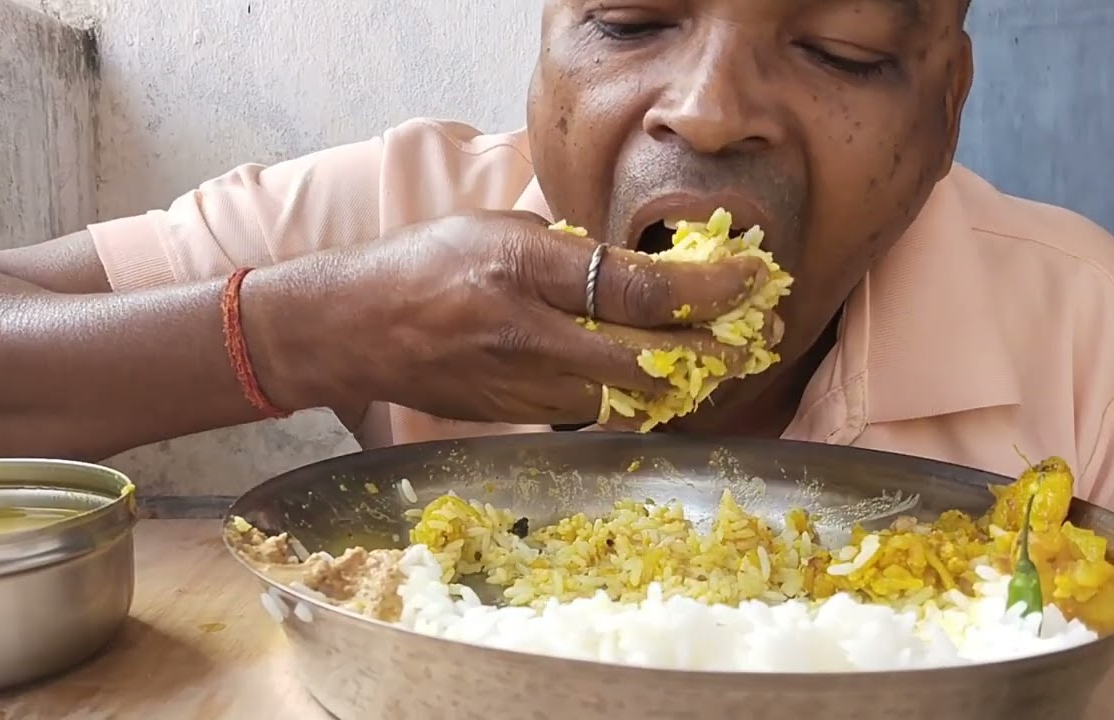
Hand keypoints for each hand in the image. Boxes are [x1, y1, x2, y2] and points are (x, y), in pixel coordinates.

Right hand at [267, 210, 776, 426]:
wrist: (355, 328)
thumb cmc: (424, 263)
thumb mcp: (499, 230)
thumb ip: (570, 252)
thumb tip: (638, 269)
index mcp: (526, 271)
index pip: (640, 289)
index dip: (708, 288)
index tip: (753, 278)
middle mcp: (530, 335)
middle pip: (651, 359)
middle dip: (718, 352)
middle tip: (758, 337)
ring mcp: (523, 385)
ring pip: (631, 398)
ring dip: (687, 382)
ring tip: (724, 362)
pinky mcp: (518, 417)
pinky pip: (597, 414)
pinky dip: (640, 401)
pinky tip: (666, 385)